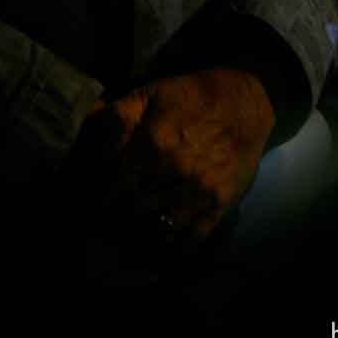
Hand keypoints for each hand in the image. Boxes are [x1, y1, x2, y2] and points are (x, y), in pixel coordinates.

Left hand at [73, 67, 274, 248]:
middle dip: (124, 213)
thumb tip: (91, 136)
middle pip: (136, 208)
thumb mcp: (151, 92)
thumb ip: (119, 114)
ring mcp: (200, 190)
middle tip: (115, 218)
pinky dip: (177, 246)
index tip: (98, 202)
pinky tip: (167, 243)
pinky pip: (194, 237)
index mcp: (153, 143)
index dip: (105, 196)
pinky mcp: (220, 203)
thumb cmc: (193, 95)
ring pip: (162, 226)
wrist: (245, 101)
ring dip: (147, 230)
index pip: (116, 185)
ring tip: (137, 230)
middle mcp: (175, 171)